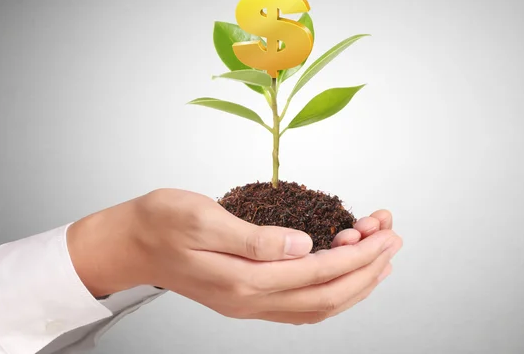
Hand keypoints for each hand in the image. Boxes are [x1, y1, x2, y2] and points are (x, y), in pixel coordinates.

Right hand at [67, 189, 401, 324]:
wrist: (131, 243)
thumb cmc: (162, 222)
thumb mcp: (205, 218)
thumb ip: (256, 238)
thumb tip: (304, 246)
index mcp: (243, 279)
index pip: (317, 272)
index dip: (357, 256)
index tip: (383, 236)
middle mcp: (250, 300)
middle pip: (325, 296)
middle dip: (366, 270)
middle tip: (393, 241)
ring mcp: (248, 303)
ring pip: (316, 306)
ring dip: (353, 283)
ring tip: (379, 258)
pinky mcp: (245, 297)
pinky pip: (299, 306)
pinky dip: (329, 291)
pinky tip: (341, 276)